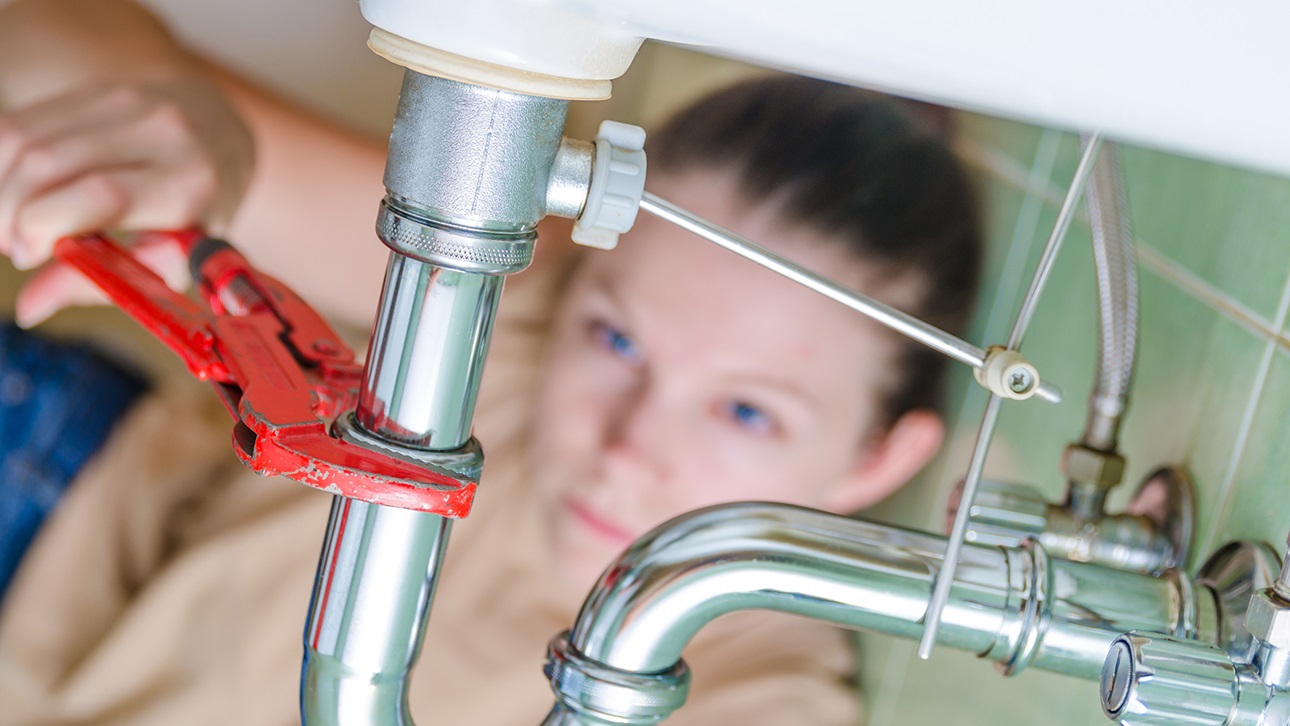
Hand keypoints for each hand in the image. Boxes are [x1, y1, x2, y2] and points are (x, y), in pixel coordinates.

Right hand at [0, 75, 253, 324]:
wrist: (219, 138)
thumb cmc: (194, 214)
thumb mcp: (169, 259)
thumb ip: (101, 282)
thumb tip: (30, 309)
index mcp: (190, 185)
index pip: (101, 195)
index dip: (45, 224)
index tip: (28, 255)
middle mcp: (161, 133)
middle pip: (48, 164)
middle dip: (9, 211)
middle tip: (12, 246)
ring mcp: (125, 102)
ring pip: (23, 138)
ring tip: (10, 223)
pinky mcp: (94, 89)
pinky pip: (20, 122)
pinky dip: (1, 163)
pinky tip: (12, 192)